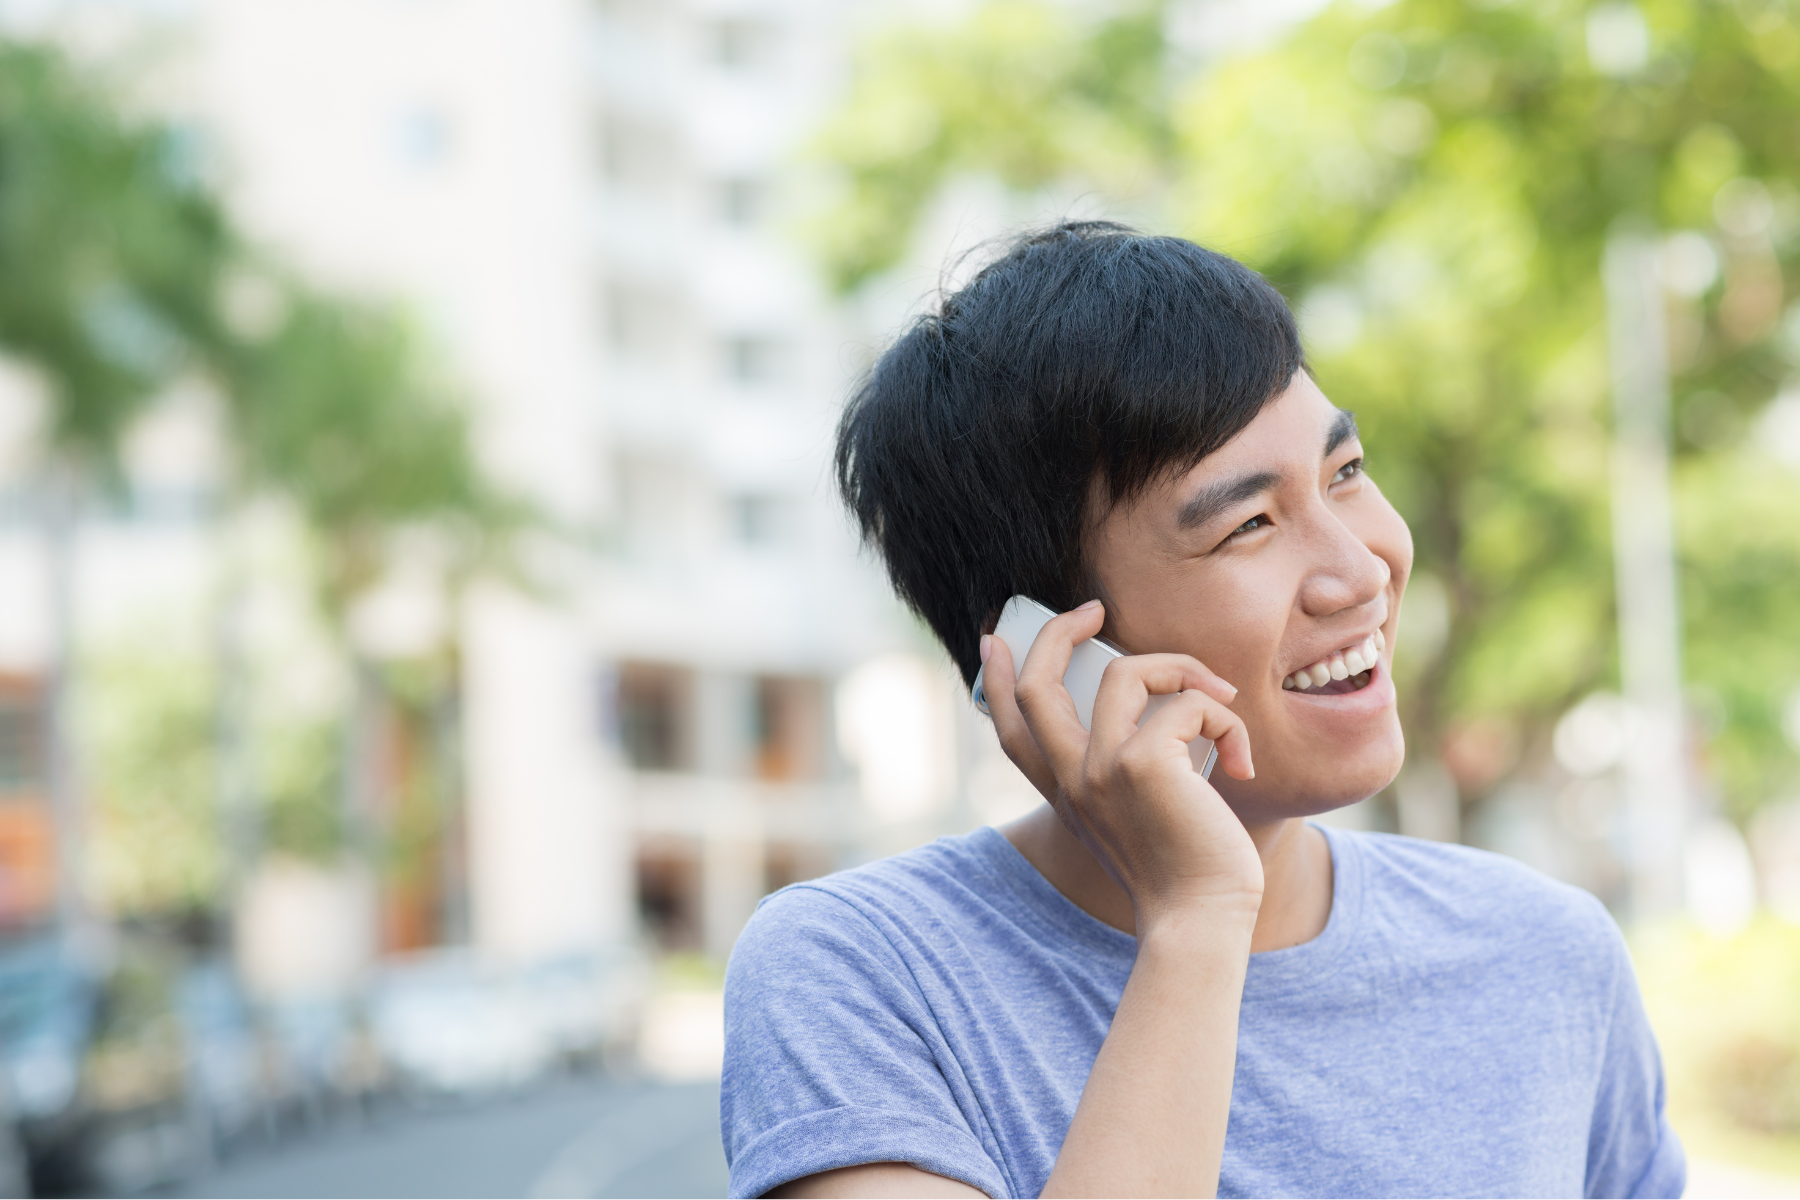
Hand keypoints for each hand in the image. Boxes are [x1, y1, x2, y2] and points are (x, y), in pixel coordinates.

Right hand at [982, 600, 1262, 928]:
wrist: (1200, 921)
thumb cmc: (1186, 874)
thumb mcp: (1140, 819)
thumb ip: (1130, 772)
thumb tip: (1166, 712)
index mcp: (1066, 794)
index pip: (1011, 728)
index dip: (998, 680)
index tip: (994, 641)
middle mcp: (1071, 778)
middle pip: (1038, 684)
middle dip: (1060, 631)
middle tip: (1093, 609)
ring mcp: (1100, 767)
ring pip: (1129, 671)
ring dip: (1184, 671)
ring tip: (1223, 703)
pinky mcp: (1143, 763)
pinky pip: (1191, 704)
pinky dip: (1226, 722)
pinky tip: (1241, 764)